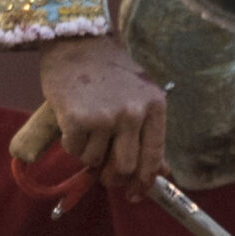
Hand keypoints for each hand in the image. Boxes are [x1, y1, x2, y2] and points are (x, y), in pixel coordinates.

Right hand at [39, 33, 167, 195]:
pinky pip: (75, 150)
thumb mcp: (140, 96)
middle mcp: (134, 113)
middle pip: (126, 167)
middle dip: (113, 177)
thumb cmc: (109, 72)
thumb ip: (149, 133)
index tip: (137, 194)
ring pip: (96, 160)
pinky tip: (72, 123)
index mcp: (156, 107)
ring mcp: (106, 116)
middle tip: (104, 174)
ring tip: (87, 132)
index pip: (154, 156)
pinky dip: (71, 144)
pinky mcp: (78, 118)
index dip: (146, 181)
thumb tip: (163, 173)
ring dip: (89, 156)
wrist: (76, 41)